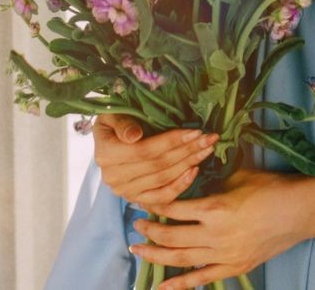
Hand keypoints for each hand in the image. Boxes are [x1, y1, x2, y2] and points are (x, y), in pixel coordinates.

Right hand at [92, 114, 219, 211]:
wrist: (105, 140)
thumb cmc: (113, 122)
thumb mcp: (112, 114)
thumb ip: (122, 124)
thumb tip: (134, 136)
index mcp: (105, 154)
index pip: (145, 151)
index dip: (171, 141)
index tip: (195, 131)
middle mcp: (113, 177)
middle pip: (158, 165)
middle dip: (187, 150)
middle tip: (209, 139)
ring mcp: (125, 191)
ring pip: (163, 180)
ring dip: (188, 164)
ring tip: (207, 149)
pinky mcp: (136, 199)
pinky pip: (161, 197)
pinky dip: (180, 186)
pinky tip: (195, 171)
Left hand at [129, 166, 312, 289]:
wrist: (302, 210)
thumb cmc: (272, 187)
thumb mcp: (239, 175)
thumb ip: (213, 177)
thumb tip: (190, 170)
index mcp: (216, 207)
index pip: (173, 207)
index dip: (153, 205)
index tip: (139, 202)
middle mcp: (216, 234)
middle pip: (171, 235)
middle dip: (149, 231)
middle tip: (136, 227)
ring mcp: (226, 254)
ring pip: (181, 259)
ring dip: (156, 255)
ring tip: (138, 250)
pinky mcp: (235, 267)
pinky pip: (202, 279)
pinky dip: (180, 285)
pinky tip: (161, 287)